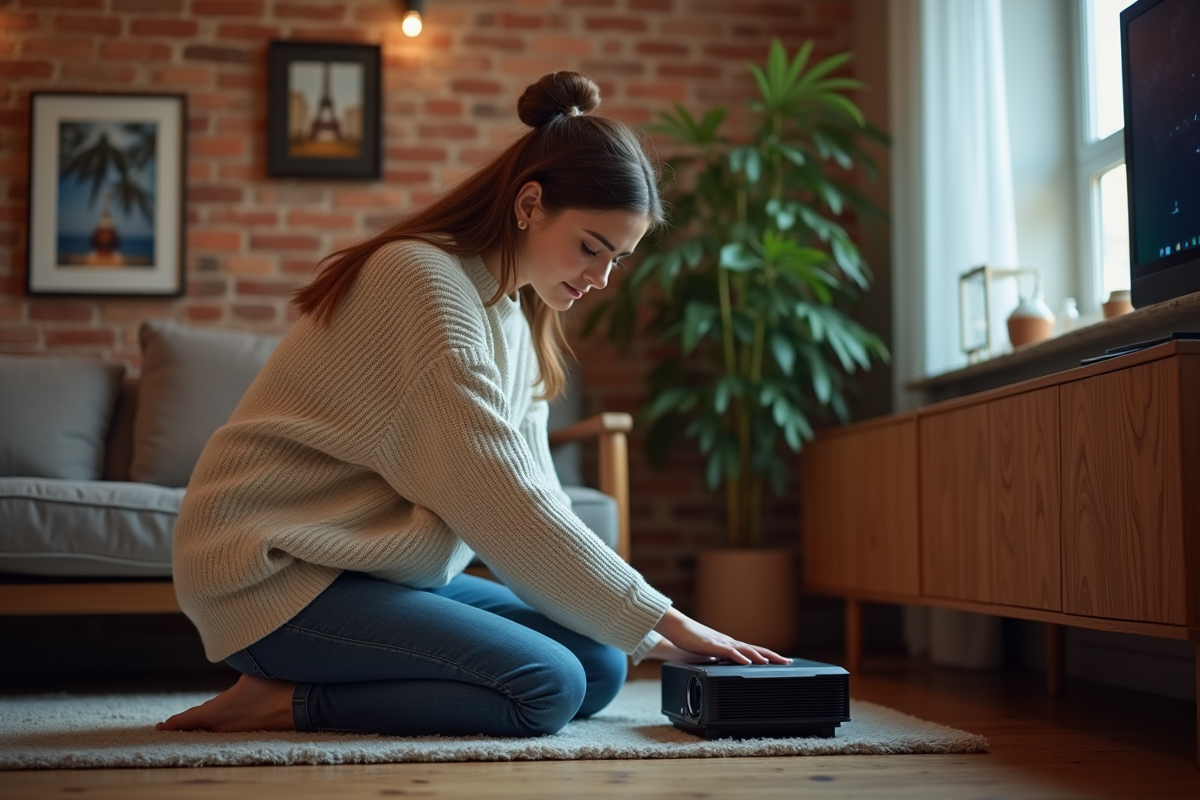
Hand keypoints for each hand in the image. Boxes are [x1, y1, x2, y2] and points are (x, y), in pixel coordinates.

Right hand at [653, 607, 791, 665]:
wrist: (677, 628)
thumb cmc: (691, 640)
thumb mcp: (709, 653)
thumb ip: (720, 659)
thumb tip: (727, 667)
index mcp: (730, 646)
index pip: (754, 651)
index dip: (769, 656)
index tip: (783, 661)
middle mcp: (729, 643)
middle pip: (755, 649)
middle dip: (773, 656)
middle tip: (788, 662)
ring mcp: (721, 643)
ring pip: (745, 649)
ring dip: (760, 656)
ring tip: (773, 662)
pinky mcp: (711, 645)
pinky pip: (728, 651)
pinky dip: (739, 656)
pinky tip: (747, 661)